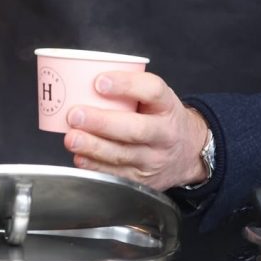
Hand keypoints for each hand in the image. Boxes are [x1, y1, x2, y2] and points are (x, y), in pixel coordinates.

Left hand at [62, 71, 209, 189]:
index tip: (99, 81)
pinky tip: (80, 157)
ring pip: (122, 154)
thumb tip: (83, 79)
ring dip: (93, 146)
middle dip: (101, 122)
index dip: (126, 85)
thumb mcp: (157, 99)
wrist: (189, 153)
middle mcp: (165, 134)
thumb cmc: (162, 118)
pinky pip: (117, 175)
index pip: (152, 91)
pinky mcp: (143, 181)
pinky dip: (95, 167)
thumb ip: (131, 89)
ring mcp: (154, 160)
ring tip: (71, 138)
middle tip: (76, 114)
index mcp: (168, 106)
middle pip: (135, 129)